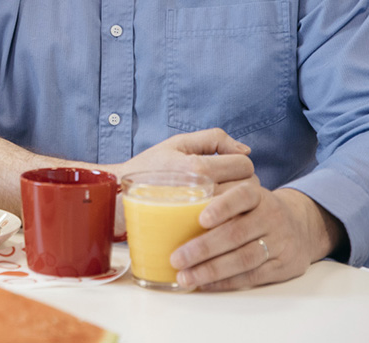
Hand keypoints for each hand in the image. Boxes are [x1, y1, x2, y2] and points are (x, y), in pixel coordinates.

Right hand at [107, 129, 253, 236]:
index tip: (230, 168)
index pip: (244, 165)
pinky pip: (229, 225)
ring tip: (225, 201)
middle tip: (230, 185)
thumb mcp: (177, 143)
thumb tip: (245, 149)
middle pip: (248, 188)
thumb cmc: (149, 168)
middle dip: (244, 185)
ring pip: (242, 209)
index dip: (241, 164)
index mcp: (198, 166)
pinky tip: (220, 217)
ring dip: (240, 204)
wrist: (119, 196)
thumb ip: (213, 138)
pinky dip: (230, 220)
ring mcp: (200, 214)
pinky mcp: (195, 229)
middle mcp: (201, 190)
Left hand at [169, 185, 339, 290]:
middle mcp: (271, 216)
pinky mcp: (284, 265)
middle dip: (203, 248)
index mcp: (258, 195)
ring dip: (211, 270)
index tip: (200, 220)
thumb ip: (218, 200)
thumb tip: (169, 213)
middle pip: (237, 233)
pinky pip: (253, 276)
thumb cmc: (256, 211)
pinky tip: (205, 283)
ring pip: (244, 258)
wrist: (302, 226)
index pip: (242, 197)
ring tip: (185, 276)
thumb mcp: (245, 198)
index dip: (221, 208)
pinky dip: (226, 282)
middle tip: (176, 258)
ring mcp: (280, 242)